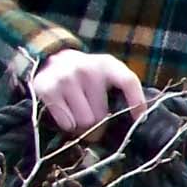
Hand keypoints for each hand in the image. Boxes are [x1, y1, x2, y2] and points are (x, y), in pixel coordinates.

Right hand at [28, 49, 145, 133]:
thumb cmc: (86, 75)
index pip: (128, 81)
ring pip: (84, 122)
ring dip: (82, 125)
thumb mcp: (107, 75)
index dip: (136, 102)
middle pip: (102, 115)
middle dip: (99, 123)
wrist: (51, 60)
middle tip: (93, 118)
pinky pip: (67, 123)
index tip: (139, 119)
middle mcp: (87, 68)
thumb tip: (137, 121)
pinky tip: (65, 111)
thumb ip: (122, 92)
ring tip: (78, 112)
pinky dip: (67, 124)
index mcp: (107, 64)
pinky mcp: (47, 89)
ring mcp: (65, 78)